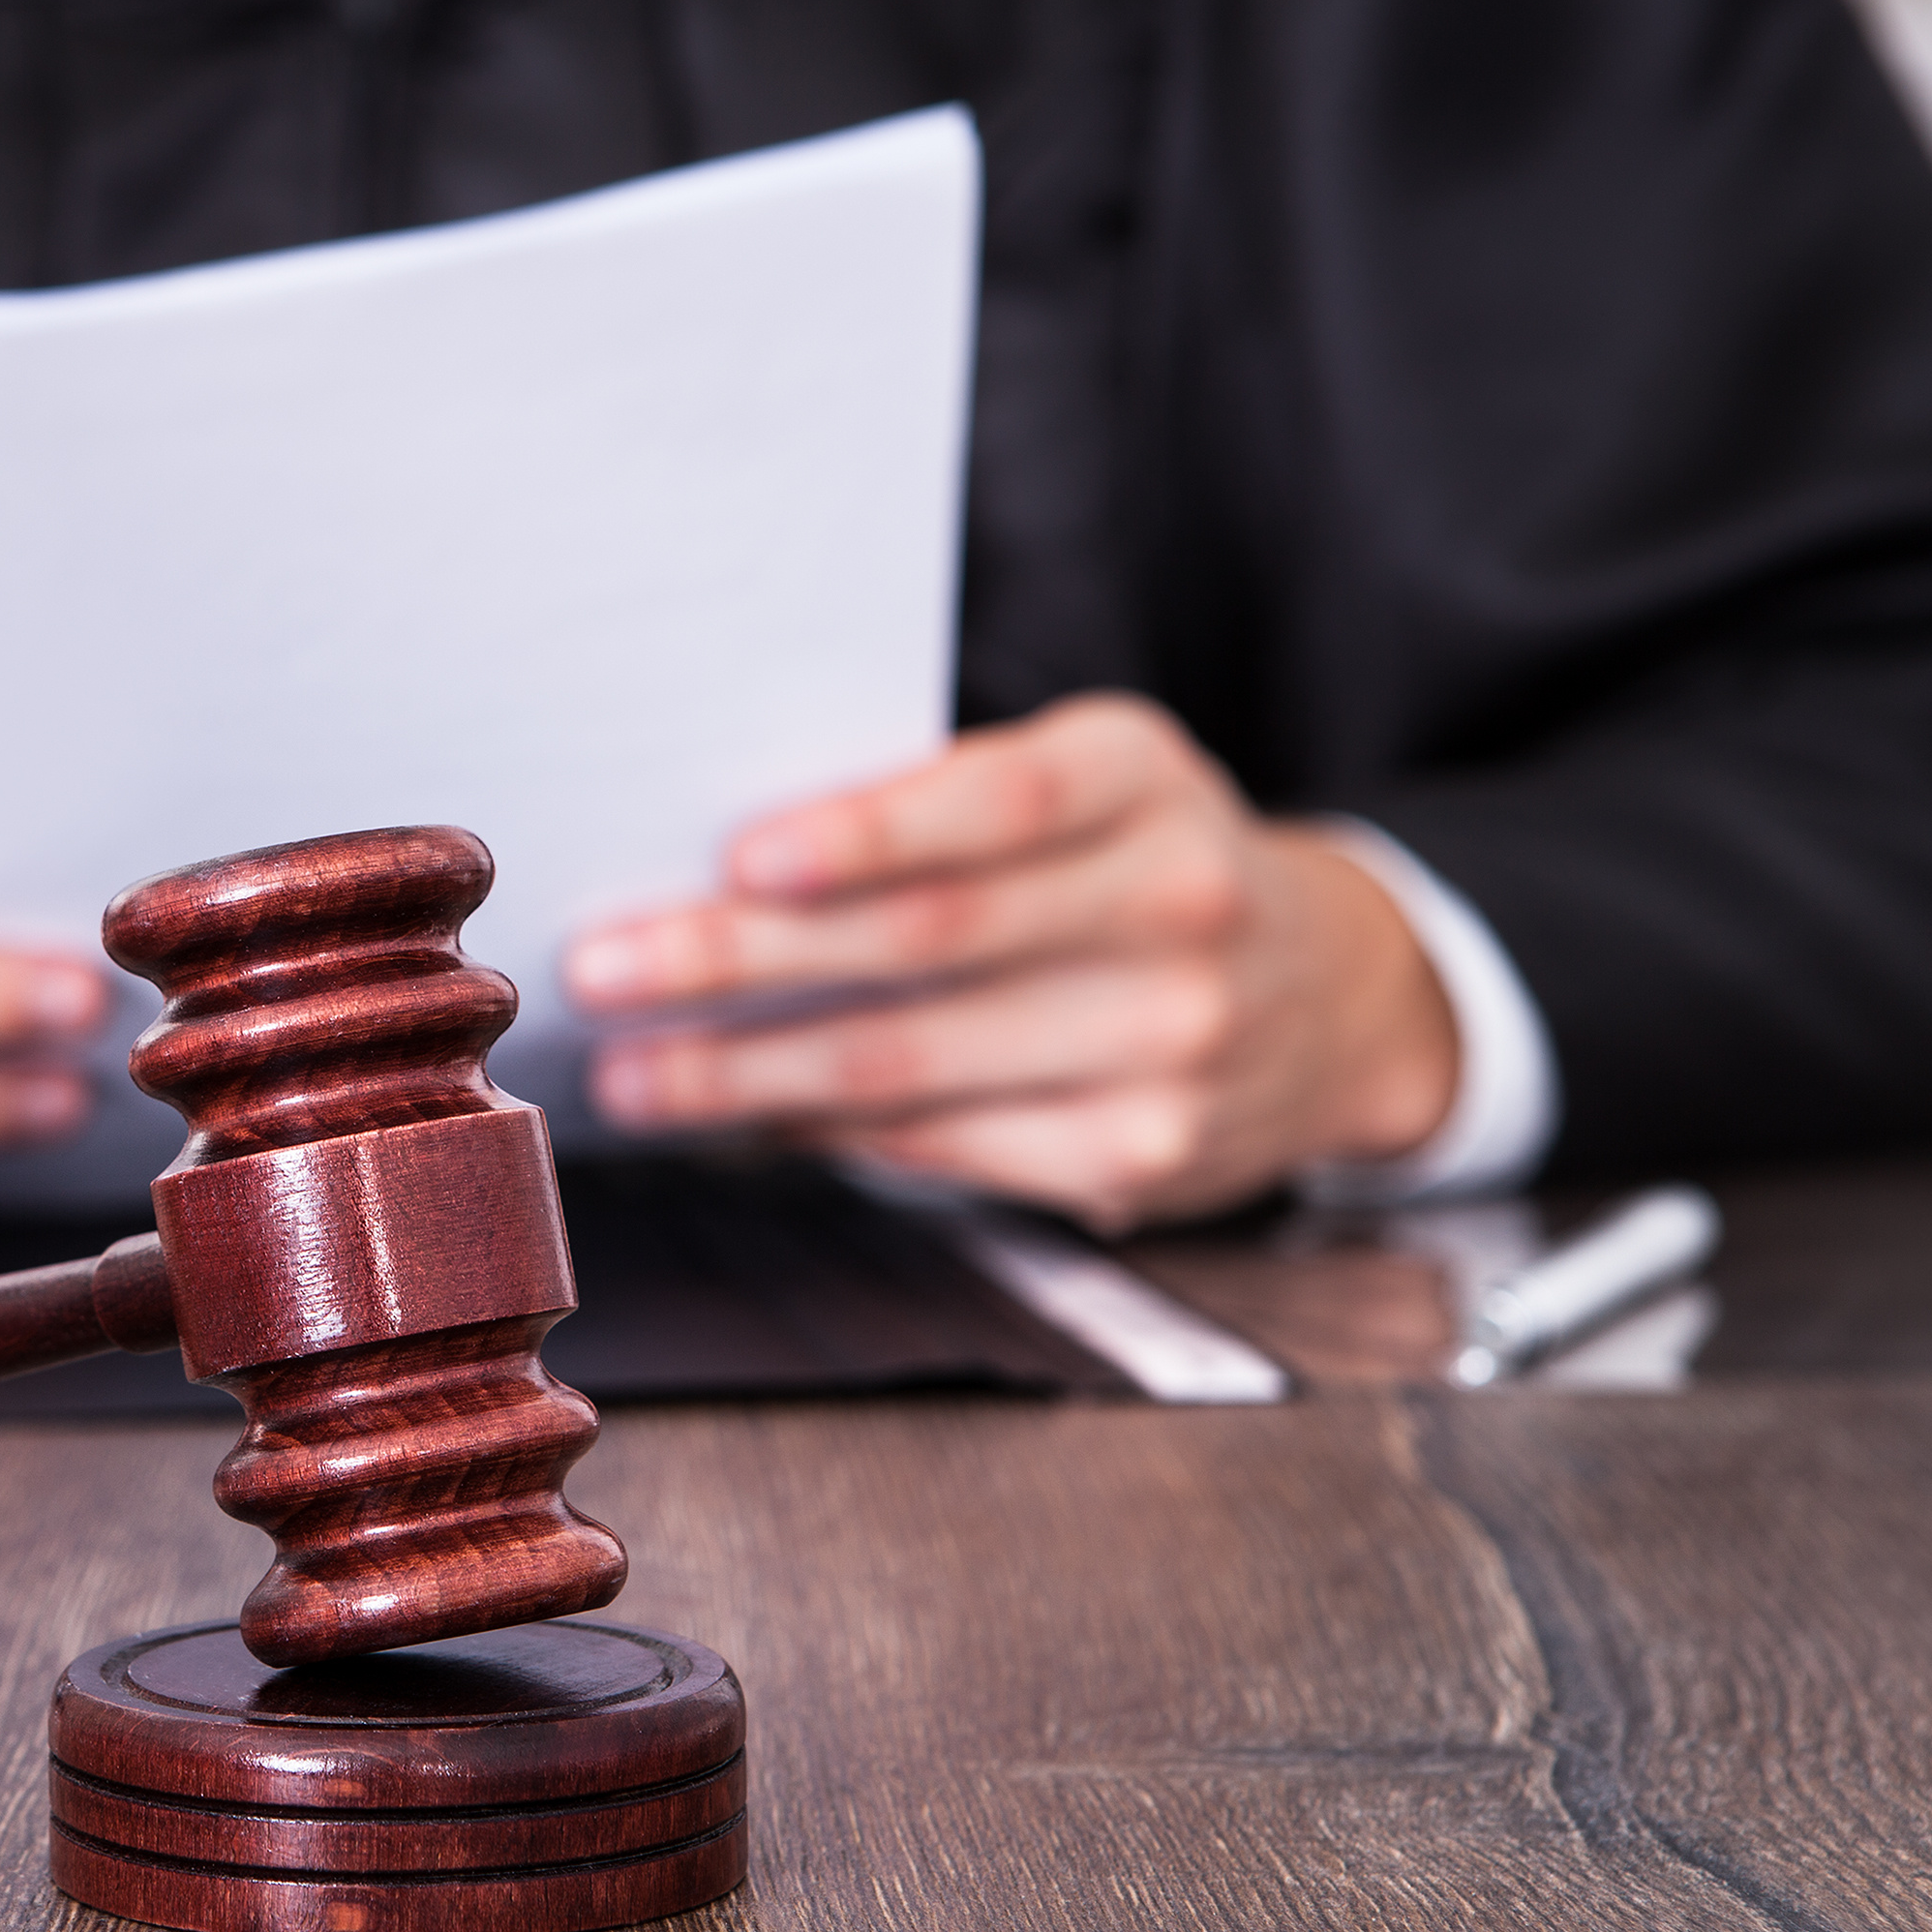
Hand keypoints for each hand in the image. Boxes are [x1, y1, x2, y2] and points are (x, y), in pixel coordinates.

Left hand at [562, 693, 1458, 1228]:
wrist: (1327, 997)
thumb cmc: (1127, 866)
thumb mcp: (1079, 787)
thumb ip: (935, 805)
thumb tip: (714, 867)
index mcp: (1142, 776)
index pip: (999, 801)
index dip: (869, 832)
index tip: (742, 858)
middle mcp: (1174, 905)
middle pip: (925, 942)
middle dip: (739, 962)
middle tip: (604, 970)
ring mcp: (1170, 1043)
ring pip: (911, 1064)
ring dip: (744, 1074)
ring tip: (630, 1074)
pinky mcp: (1139, 1155)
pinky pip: (937, 1144)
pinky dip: (820, 1131)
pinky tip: (735, 1119)